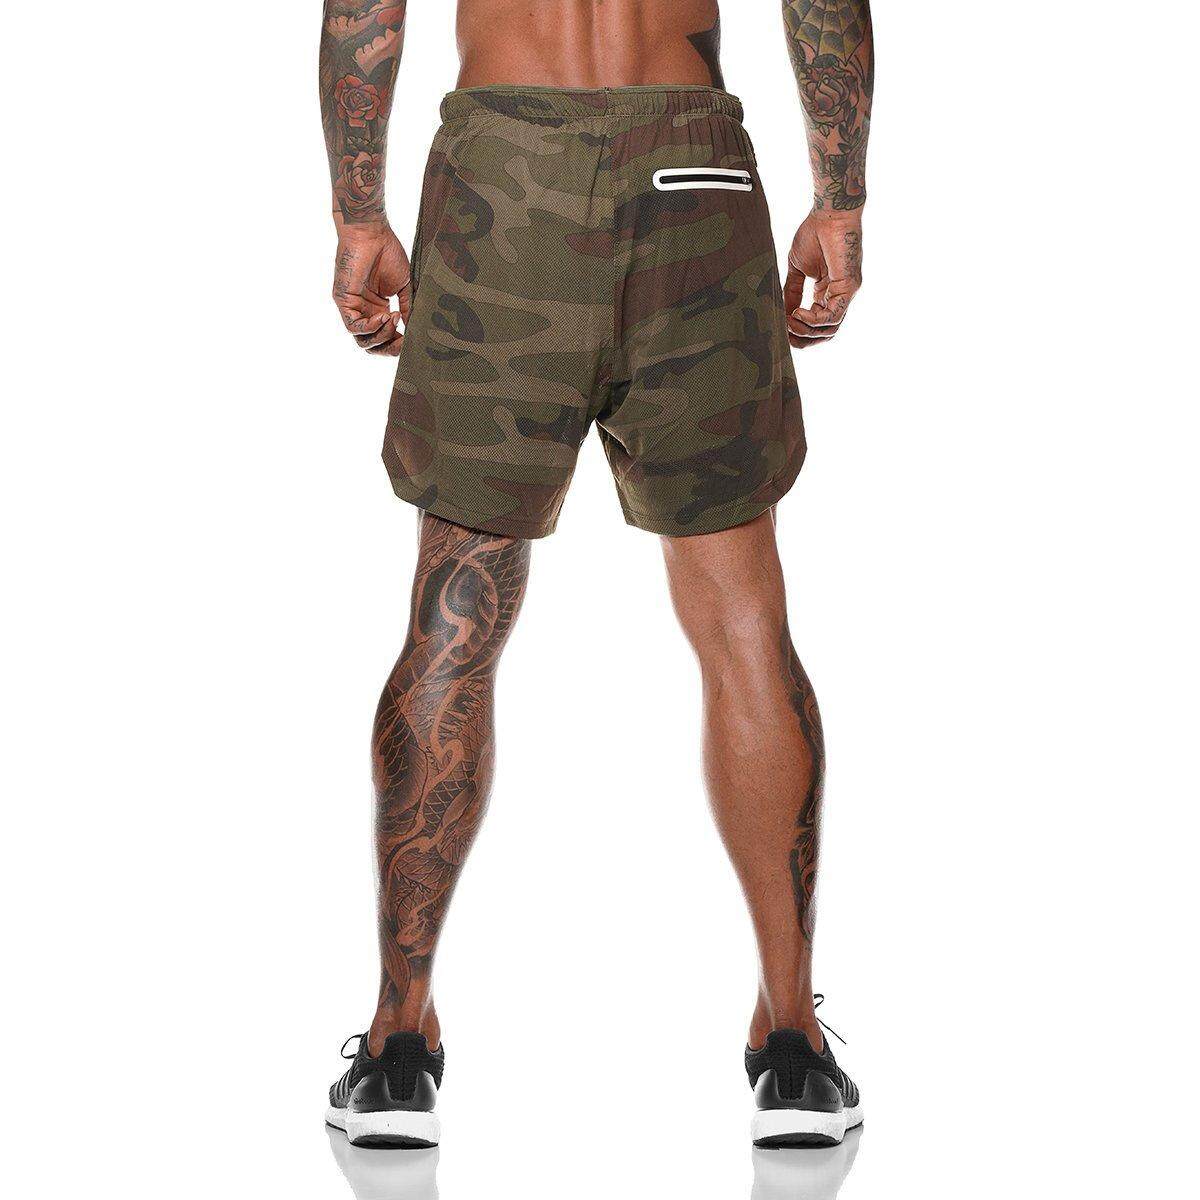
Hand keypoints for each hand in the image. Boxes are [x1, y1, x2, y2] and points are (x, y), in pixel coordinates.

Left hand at [332, 221, 411, 356]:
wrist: (372, 232)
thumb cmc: (388, 253)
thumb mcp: (404, 286)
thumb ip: (408, 309)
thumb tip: (414, 330)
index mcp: (378, 309)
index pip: (385, 338)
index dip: (398, 345)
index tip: (412, 340)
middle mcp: (364, 311)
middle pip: (372, 345)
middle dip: (390, 348)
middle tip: (404, 341)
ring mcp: (352, 307)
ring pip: (362, 340)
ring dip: (382, 336)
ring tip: (394, 319)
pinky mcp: (343, 300)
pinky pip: (353, 327)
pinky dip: (370, 327)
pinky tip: (384, 315)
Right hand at [784, 211, 863, 347]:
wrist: (829, 213)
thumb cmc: (814, 233)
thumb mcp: (797, 268)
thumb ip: (792, 292)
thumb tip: (784, 314)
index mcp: (827, 292)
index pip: (817, 325)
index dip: (798, 332)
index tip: (780, 329)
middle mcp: (839, 296)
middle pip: (826, 333)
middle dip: (803, 339)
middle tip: (784, 334)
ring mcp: (846, 293)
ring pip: (830, 329)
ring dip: (805, 331)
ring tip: (789, 321)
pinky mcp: (849, 287)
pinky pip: (832, 316)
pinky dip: (813, 320)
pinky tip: (798, 313)